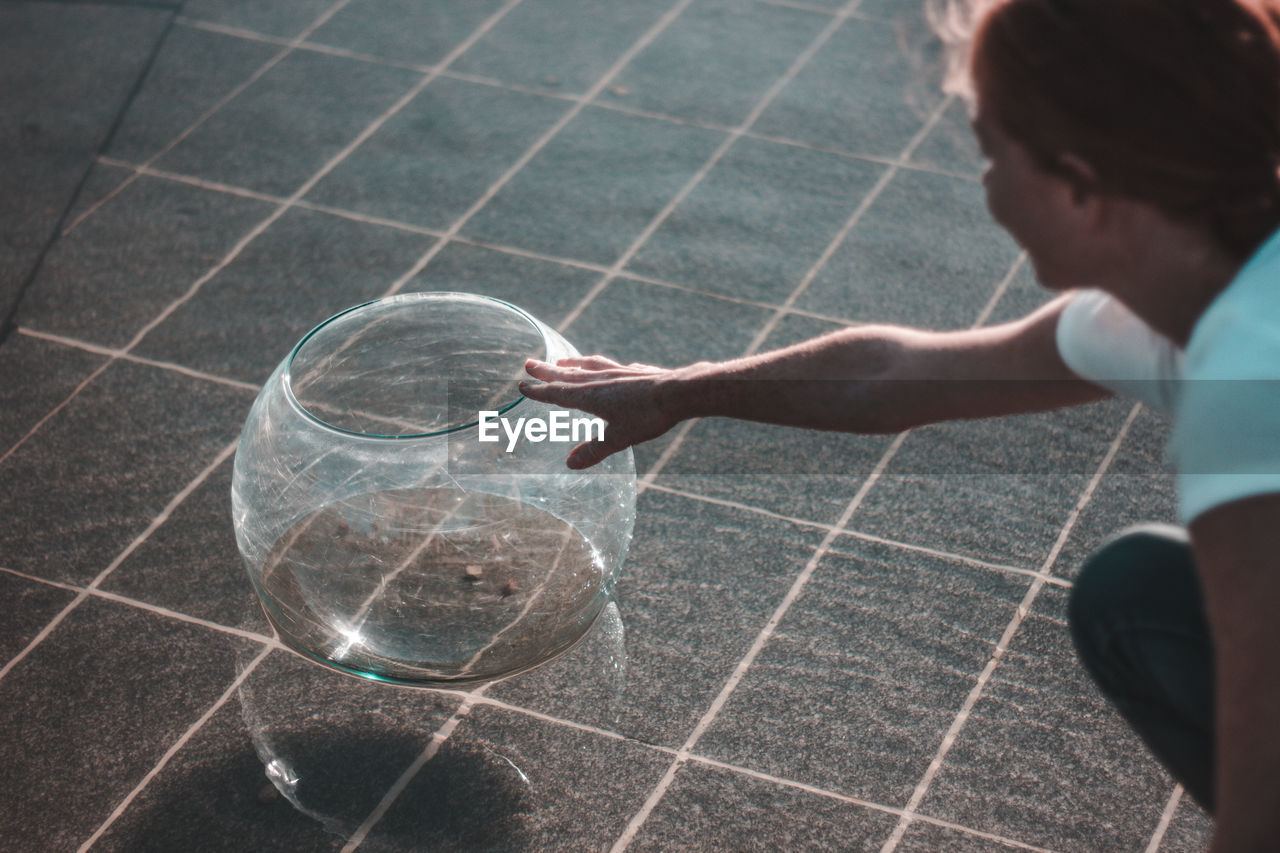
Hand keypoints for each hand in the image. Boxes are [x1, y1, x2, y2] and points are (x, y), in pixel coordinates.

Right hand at [519, 355, 680, 468]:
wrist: (678, 392)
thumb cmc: (647, 416)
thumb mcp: (619, 439)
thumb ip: (594, 451)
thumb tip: (570, 464)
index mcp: (590, 396)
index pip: (558, 393)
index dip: (539, 391)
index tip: (523, 385)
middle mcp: (599, 379)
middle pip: (567, 374)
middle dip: (547, 371)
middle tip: (529, 363)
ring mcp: (617, 372)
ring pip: (587, 365)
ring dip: (571, 363)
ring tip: (561, 360)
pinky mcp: (633, 371)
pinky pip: (609, 365)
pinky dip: (598, 364)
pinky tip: (604, 365)